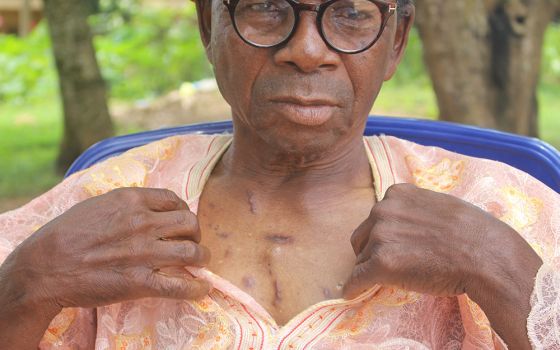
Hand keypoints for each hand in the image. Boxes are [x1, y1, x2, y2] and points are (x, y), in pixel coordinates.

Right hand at [3, 188, 210, 311]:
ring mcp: (144, 253)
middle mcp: (143, 223)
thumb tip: (147, 208)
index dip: (183, 211)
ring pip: (192, 252)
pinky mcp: (141, 282)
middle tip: (191, 242)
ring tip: (200, 263)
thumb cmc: (64, 234)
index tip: (182, 221)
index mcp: (131, 200)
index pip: (174, 201)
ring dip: (201, 258)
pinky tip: (200, 289)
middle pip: (190, 224)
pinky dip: (196, 289)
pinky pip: (181, 286)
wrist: (44, 267)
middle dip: (196, 233)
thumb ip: (125, 204)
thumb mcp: (97, 205)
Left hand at [343, 183, 539, 299]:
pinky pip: (355, 280)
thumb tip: (405, 223)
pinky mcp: (380, 264)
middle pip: (363, 237)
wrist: (487, 256)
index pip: (376, 218)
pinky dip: (353, 289)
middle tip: (394, 266)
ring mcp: (380, 237)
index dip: (384, 236)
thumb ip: (415, 209)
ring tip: (397, 279)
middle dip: (373, 251)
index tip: (395, 248)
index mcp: (396, 194)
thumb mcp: (439, 204)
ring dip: (372, 270)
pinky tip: (353, 295)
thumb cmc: (472, 232)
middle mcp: (382, 210)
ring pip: (361, 259)